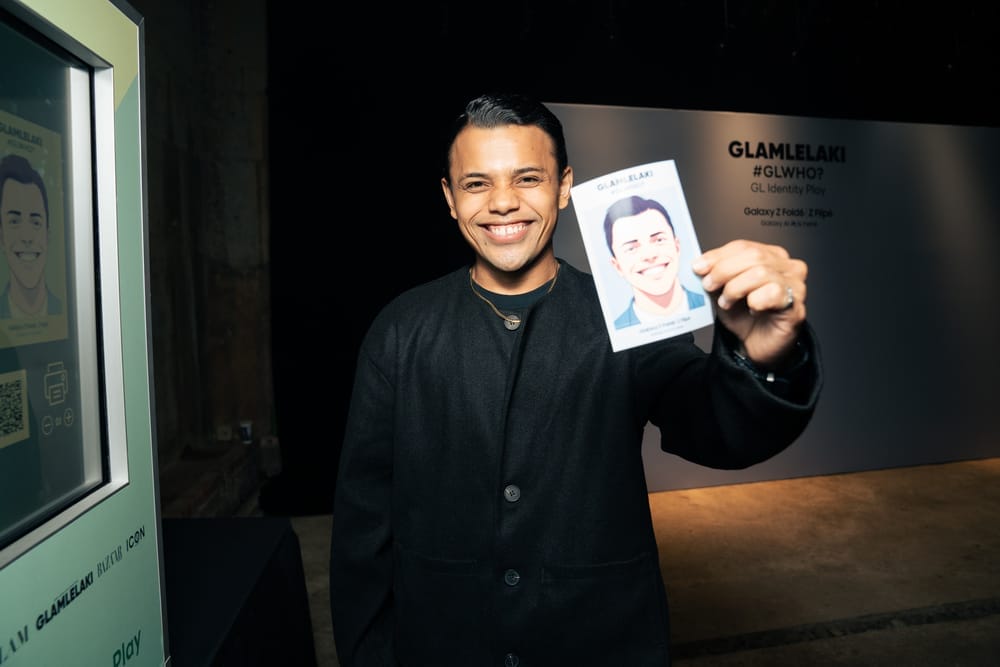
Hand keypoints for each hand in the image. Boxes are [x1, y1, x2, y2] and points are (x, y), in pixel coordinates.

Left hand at [691, 239, 806, 366]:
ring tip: (728, 302)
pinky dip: (755, 301)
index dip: (718, 255)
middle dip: (724, 270)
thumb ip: (715, 275)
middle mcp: (787, 267)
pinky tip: (753, 311)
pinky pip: (772, 293)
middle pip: (753, 256)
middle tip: (709, 285)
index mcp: (770, 257)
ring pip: (761, 273)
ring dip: (736, 288)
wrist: (755, 346)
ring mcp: (795, 285)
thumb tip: (700, 265)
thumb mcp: (723, 290)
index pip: (743, 246)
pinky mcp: (796, 305)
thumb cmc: (744, 317)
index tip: (699, 267)